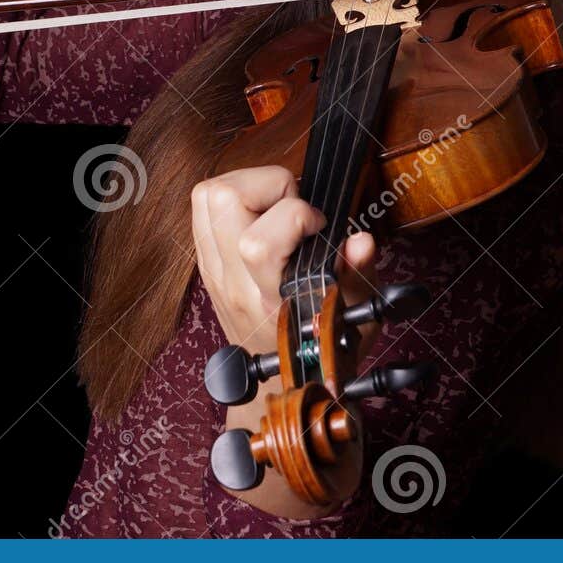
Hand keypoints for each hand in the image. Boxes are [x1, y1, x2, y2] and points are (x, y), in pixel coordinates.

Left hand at [190, 165, 377, 353]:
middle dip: (267, 183)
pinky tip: (260, 215)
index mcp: (270, 298)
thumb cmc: (317, 347)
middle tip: (292, 205)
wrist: (279, 379)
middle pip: (223, 200)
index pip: (260, 243)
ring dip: (246, 185)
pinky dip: (233, 198)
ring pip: (206, 195)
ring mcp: (214, 270)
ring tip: (276, 206)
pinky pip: (202, 208)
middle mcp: (234, 281)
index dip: (297, 215)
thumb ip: (358, 274)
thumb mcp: (354, 315)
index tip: (318, 224)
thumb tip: (361, 241)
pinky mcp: (207, 261)